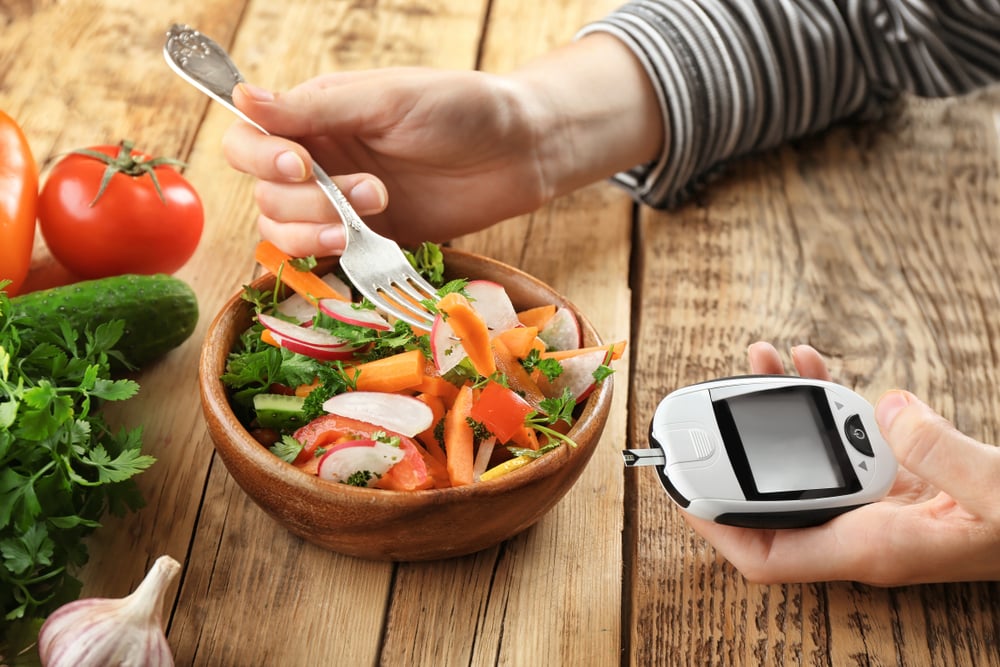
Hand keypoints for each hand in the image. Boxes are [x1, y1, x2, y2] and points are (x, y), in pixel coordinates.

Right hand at [221, 34, 662, 256]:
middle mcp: (320, 161)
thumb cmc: (460, 108)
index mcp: (316, 116)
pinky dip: (331, 260)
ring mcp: (342, 206)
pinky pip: (326, 260)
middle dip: (306, 201)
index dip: (260, 159)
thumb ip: (316, 109)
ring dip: (315, 233)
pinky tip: (361, 247)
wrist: (521, 152)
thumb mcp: (386, 98)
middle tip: (370, 191)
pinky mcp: (369, 241)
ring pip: (286, 233)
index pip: (248, 140)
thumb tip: (242, 97)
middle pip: (264, 195)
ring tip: (374, 215)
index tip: (302, 166)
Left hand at [682, 342, 999, 584]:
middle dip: (734, 451)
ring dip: (774, 412)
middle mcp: (861, 529)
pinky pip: (838, 440)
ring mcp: (875, 503)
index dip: (717, 528)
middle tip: (708, 408)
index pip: (768, 554)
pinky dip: (820, 401)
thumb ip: (945, 458)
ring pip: (801, 460)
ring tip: (759, 362)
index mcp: (871, 547)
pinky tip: (810, 364)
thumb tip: (892, 410)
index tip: (684, 489)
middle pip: (771, 497)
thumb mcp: (997, 495)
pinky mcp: (894, 478)